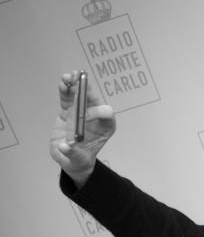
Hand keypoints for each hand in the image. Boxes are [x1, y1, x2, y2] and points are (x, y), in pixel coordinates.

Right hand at [49, 71, 115, 186]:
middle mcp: (94, 118)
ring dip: (76, 85)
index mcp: (104, 129)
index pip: (108, 117)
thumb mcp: (77, 160)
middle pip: (94, 101)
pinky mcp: (68, 110)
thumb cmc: (79, 159)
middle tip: (81, 80)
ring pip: (80, 96)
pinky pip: (68, 98)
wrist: (69, 157)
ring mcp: (81, 112)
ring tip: (70, 76)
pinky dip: (65, 90)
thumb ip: (73, 154)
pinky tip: (63, 82)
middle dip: (88, 91)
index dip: (100, 113)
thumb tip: (65, 147)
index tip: (91, 113)